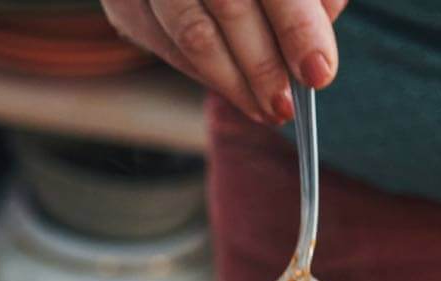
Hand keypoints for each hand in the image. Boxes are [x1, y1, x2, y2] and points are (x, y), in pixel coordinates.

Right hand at [102, 0, 345, 123]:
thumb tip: (313, 56)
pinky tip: (234, 89)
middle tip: (286, 105)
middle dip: (263, 65)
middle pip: (229, 6)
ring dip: (234, 82)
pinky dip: (204, 73)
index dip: (297, 27)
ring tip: (266, 109)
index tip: (319, 73)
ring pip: (191, 33)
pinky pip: (163, 44)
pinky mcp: (122, 1)